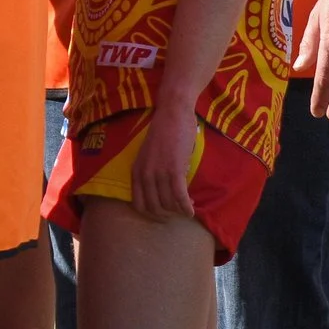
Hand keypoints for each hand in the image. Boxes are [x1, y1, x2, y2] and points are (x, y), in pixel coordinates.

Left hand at [128, 105, 199, 222]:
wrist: (172, 113)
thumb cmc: (163, 132)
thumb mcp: (148, 155)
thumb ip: (151, 173)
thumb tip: (161, 192)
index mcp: (136, 171)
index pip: (138, 205)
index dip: (152, 214)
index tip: (163, 213)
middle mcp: (145, 174)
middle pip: (154, 208)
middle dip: (167, 215)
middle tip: (177, 212)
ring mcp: (159, 173)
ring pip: (168, 204)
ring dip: (178, 210)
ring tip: (186, 206)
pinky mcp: (174, 170)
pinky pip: (179, 197)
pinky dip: (186, 207)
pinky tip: (191, 209)